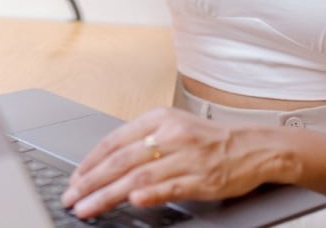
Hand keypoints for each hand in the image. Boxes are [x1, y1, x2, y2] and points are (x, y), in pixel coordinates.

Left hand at [60, 107, 272, 218]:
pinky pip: (170, 187)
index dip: (90, 161)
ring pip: (138, 176)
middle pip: (121, 160)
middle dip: (91, 181)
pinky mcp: (202, 179)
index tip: (74, 178)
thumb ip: (144, 140)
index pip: (115, 140)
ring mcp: (187, 157)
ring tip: (88, 207)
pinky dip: (150, 194)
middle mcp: (171, 134)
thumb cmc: (210, 139)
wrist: (255, 146)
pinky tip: (132, 200)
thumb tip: (107, 161)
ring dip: (108, 194)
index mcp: (160, 118)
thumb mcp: (174, 126)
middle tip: (71, 197)